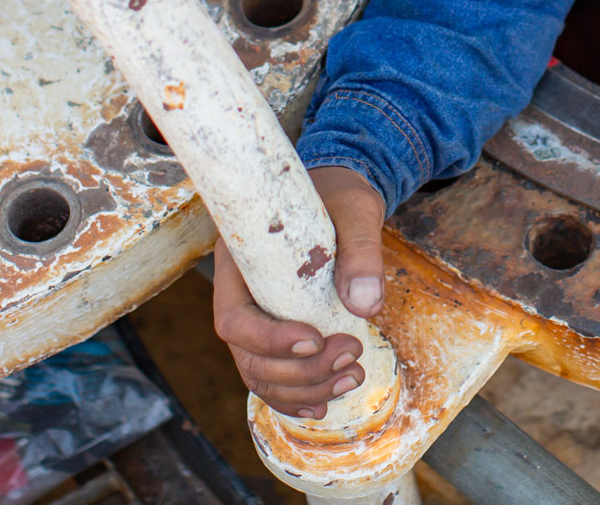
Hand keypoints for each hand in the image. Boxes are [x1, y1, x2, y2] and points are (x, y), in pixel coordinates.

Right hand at [212, 165, 386, 418]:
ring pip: (260, 375)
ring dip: (304, 389)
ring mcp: (254, 317)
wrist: (338, 198)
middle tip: (352, 357)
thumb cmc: (340, 197)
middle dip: (299, 371)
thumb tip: (366, 305)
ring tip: (353, 375)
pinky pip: (272, 378)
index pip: (233, 319)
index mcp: (240, 260)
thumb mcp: (355, 211)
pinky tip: (325, 402)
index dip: (268, 341)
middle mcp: (239, 295)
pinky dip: (296, 398)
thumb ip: (361, 251)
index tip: (314, 340)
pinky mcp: (274, 332)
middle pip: (248, 356)